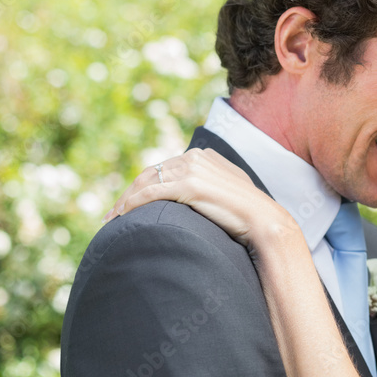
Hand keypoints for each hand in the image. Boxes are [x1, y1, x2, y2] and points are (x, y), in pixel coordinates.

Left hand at [104, 149, 303, 255]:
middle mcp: (195, 157)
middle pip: (150, 173)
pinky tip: (122, 216)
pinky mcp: (189, 185)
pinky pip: (151, 194)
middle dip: (129, 193)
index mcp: (203, 156)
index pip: (164, 168)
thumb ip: (210, 186)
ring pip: (146, 182)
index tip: (130, 202)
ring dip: (125, 200)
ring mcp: (192, 169)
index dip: (143, 185)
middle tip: (113, 213)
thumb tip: (198, 199)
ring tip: (112, 218)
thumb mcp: (228, 192)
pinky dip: (132, 204)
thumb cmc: (249, 213)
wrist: (264, 220)